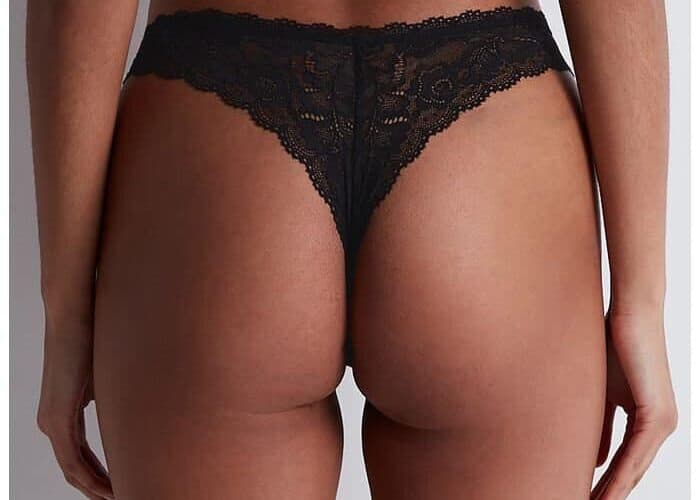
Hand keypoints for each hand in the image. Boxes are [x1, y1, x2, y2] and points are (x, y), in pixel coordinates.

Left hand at [36, 312, 113, 499]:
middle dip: (98, 488)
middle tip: (122, 497)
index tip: (121, 484)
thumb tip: (137, 404)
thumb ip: (114, 396)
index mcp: (64, 412)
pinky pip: (72, 460)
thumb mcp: (108, 375)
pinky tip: (108, 488)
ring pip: (73, 470)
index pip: (80, 455)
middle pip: (75, 470)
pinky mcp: (57, 418)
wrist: (73, 314)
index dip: (99, 474)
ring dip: (95, 488)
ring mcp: (52, 422)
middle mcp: (52, 422)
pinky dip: (90, 478)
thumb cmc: (92, 336)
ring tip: (118, 498)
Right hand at [591, 308, 676, 498]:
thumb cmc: (615, 343)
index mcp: (649, 420)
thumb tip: (593, 458)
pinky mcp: (657, 415)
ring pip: (634, 469)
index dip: (607, 484)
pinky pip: (634, 455)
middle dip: (608, 494)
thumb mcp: (601, 391)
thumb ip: (601, 425)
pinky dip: (618, 477)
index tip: (585, 496)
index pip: (626, 462)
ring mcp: (662, 422)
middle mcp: (661, 426)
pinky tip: (603, 493)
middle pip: (631, 472)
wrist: (632, 315)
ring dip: (613, 493)